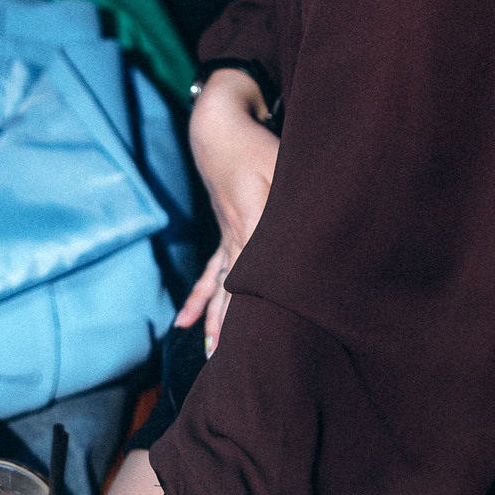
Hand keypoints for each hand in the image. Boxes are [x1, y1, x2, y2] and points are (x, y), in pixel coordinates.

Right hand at [179, 69, 280, 351]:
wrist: (218, 128)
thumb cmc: (257, 144)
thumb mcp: (283, 167)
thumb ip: (295, 200)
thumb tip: (311, 230)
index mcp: (253, 224)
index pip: (257, 274)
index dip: (259, 306)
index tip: (261, 339)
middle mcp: (236, 237)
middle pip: (235, 291)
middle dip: (233, 329)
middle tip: (230, 366)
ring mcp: (227, 236)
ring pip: (220, 288)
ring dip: (214, 322)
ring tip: (210, 355)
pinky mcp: (225, 230)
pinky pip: (210, 272)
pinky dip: (198, 297)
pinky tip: (183, 321)